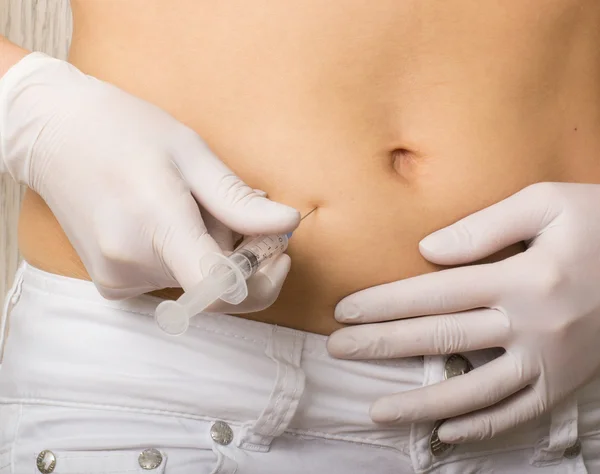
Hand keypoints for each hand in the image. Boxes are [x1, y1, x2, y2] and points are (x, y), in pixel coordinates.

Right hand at [0, 52, 299, 305]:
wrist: (52, 134)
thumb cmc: (124, 132)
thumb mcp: (191, 153)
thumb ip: (238, 200)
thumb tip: (287, 225)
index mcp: (156, 224)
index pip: (220, 289)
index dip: (262, 282)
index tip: (278, 254)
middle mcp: (132, 263)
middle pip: (215, 283)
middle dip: (238, 252)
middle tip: (235, 206)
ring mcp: (118, 278)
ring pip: (195, 282)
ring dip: (211, 251)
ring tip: (193, 205)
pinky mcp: (112, 284)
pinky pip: (172, 279)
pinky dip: (187, 257)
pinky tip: (175, 219)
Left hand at [328, 182, 599, 442]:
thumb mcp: (549, 204)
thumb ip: (486, 226)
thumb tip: (427, 251)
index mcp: (522, 277)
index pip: (434, 293)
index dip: (385, 302)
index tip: (346, 311)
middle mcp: (532, 324)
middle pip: (441, 339)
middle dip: (382, 345)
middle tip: (338, 351)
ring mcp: (550, 361)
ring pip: (474, 391)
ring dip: (420, 403)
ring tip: (376, 410)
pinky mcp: (566, 382)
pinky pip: (520, 413)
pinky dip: (482, 426)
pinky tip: (446, 432)